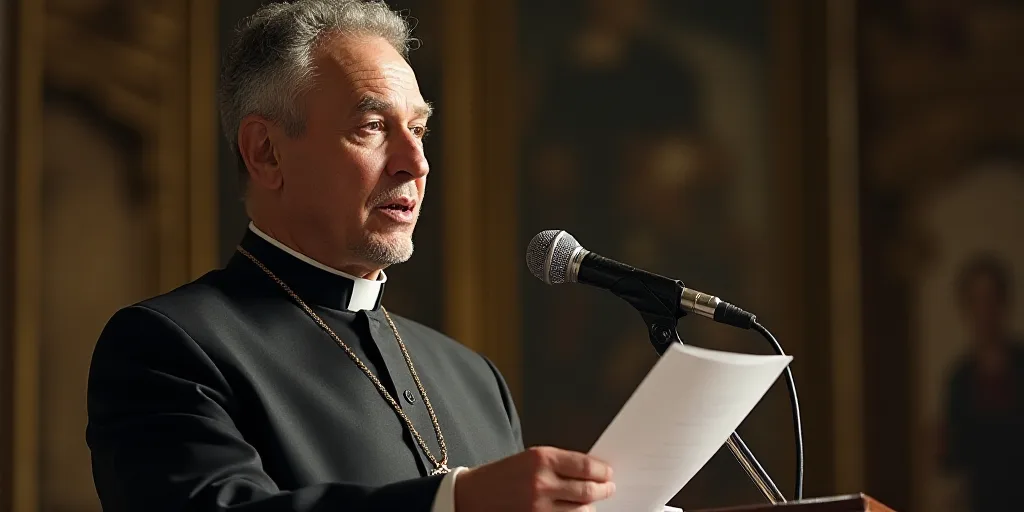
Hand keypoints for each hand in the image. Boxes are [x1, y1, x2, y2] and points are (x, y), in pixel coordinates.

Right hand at [454, 446, 614, 511]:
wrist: (470, 496)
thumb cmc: (500, 476)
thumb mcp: (529, 459)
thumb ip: (558, 464)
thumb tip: (591, 472)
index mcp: (541, 459)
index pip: (586, 467)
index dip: (602, 472)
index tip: (608, 473)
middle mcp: (541, 483)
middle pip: (588, 491)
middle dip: (603, 490)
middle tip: (608, 489)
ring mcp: (538, 508)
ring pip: (581, 511)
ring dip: (589, 507)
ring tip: (590, 502)